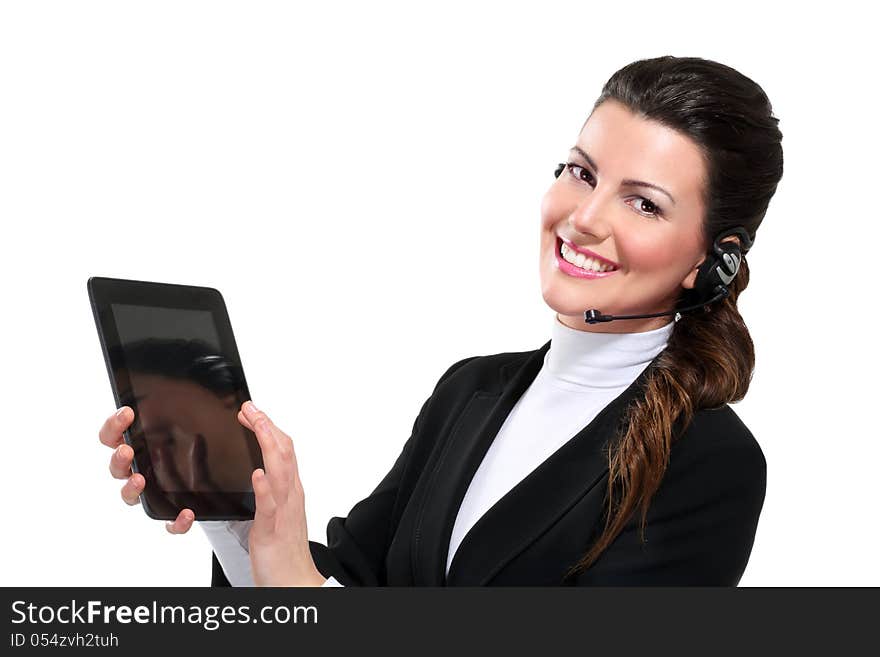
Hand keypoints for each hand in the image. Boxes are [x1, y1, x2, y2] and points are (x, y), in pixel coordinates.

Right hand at [99, 406, 194, 533]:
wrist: (224, 474)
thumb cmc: (200, 436)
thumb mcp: (190, 415)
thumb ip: (176, 407)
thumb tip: (168, 394)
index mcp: (140, 445)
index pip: (113, 436)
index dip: (115, 426)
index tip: (128, 413)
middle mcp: (141, 469)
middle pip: (117, 467)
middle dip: (118, 458)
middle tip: (127, 450)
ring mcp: (154, 492)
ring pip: (131, 496)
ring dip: (131, 488)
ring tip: (140, 480)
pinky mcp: (174, 511)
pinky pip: (169, 522)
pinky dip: (176, 521)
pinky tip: (187, 513)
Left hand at [237, 401, 326, 586]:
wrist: (295, 582)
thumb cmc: (284, 551)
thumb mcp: (277, 513)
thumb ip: (271, 491)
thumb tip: (261, 471)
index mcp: (290, 490)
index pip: (283, 450)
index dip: (269, 428)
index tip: (252, 412)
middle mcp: (290, 495)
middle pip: (284, 452)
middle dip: (266, 426)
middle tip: (249, 408)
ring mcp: (283, 511)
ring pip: (280, 470)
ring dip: (267, 444)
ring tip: (255, 424)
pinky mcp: (272, 530)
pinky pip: (269, 506)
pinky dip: (265, 488)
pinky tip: (258, 473)